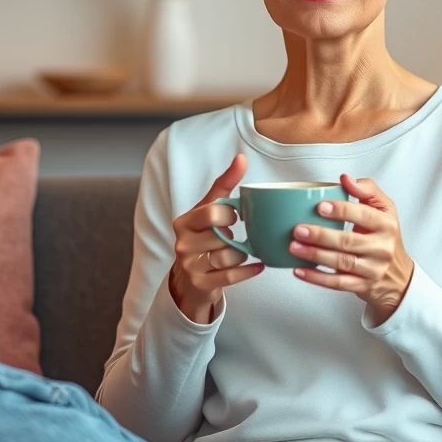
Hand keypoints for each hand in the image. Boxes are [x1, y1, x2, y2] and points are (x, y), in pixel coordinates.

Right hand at [168, 154, 263, 323]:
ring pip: (227, 257)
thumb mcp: (209, 209)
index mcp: (184, 221)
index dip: (230, 214)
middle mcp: (182, 243)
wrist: (190, 278)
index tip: (235, 216)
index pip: (213, 213)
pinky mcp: (200, 284)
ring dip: (241, 255)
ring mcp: (189, 265)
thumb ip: (225, 184)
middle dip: (235, 235)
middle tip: (236, 235)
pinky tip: (259, 265)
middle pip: (221, 236)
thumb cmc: (203, 237)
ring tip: (241, 252)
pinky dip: (248, 271)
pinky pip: (230, 276)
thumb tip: (241, 157)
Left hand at [289, 174, 413, 326]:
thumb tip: (345, 179)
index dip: (342, 211)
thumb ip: (367, 190)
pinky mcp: (362, 286)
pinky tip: (299, 270)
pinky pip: (337, 283)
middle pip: (349, 242)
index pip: (364, 215)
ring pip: (341, 263)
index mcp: (386, 224)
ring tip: (294, 247)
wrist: (397, 275)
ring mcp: (372, 269)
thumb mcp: (384, 209)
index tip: (320, 206)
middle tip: (298, 229)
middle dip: (321, 236)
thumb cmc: (385, 236)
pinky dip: (316, 278)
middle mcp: (381, 248)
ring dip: (315, 256)